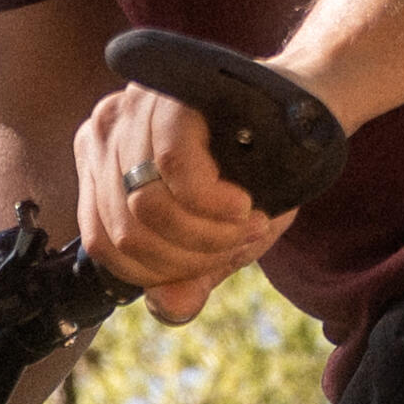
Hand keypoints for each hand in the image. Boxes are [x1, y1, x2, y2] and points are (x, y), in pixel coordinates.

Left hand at [71, 80, 291, 324]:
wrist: (303, 115)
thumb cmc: (254, 175)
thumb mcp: (220, 238)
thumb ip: (190, 276)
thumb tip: (167, 308)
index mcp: (100, 167)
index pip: (103, 244)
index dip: (159, 271)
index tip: (210, 262)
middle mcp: (106, 132)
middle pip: (127, 232)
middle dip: (192, 255)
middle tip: (240, 242)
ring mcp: (134, 108)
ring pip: (148, 207)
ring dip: (209, 233)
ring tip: (248, 222)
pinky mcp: (169, 95)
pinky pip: (174, 169)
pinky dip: (213, 202)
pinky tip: (241, 202)